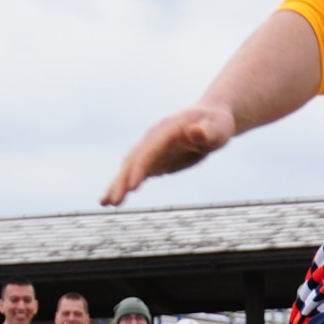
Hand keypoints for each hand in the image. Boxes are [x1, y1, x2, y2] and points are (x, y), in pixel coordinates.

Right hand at [101, 104, 236, 206]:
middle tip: (111, 202)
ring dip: (117, 185)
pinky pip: (136, 172)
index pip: (150, 150)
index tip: (133, 187)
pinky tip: (115, 199)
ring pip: (130, 167)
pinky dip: (125, 185)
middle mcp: (154, 138)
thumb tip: (196, 133)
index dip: (140, 168)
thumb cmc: (217, 124)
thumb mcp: (218, 128)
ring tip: (105, 203)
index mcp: (167, 129)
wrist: (212, 120)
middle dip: (121, 181)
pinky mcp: (155, 159)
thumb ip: (207, 132)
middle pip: (133, 159)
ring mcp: (152, 148)